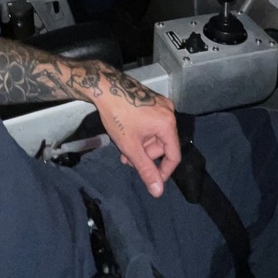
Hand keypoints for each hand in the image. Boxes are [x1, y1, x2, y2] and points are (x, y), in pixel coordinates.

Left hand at [0, 44, 178, 196]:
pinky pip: (152, 124)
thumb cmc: (117, 115)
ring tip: (123, 149)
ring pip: (155, 135)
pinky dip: (141, 134)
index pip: (174, 155)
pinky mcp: (151, 100)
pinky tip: (126, 136)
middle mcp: (168, 112)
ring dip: (141, 145)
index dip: (164, 171)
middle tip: (127, 160)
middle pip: (163, 145)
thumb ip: (146, 170)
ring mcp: (160, 104)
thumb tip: (158, 191)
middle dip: (146, 156)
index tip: (152, 180)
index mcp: (167, 123)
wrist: (104, 86)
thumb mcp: (131, 147)